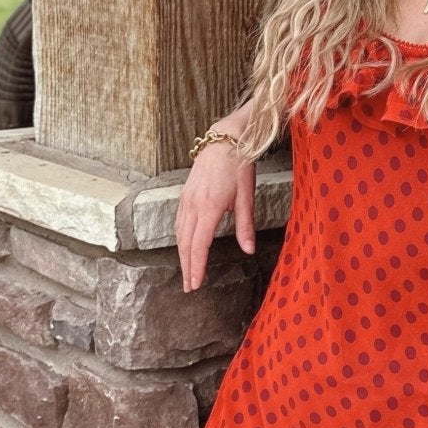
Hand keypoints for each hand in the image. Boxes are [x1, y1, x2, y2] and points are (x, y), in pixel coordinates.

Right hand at [176, 125, 255, 291]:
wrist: (224, 140)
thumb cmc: (238, 166)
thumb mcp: (246, 196)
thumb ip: (246, 225)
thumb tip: (248, 250)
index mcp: (209, 207)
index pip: (199, 244)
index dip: (197, 266)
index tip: (196, 283)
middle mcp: (193, 205)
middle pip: (185, 244)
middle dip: (187, 267)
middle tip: (188, 287)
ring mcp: (186, 200)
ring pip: (179, 234)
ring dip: (182, 255)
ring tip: (186, 272)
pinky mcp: (185, 195)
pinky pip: (179, 222)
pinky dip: (180, 239)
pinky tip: (184, 248)